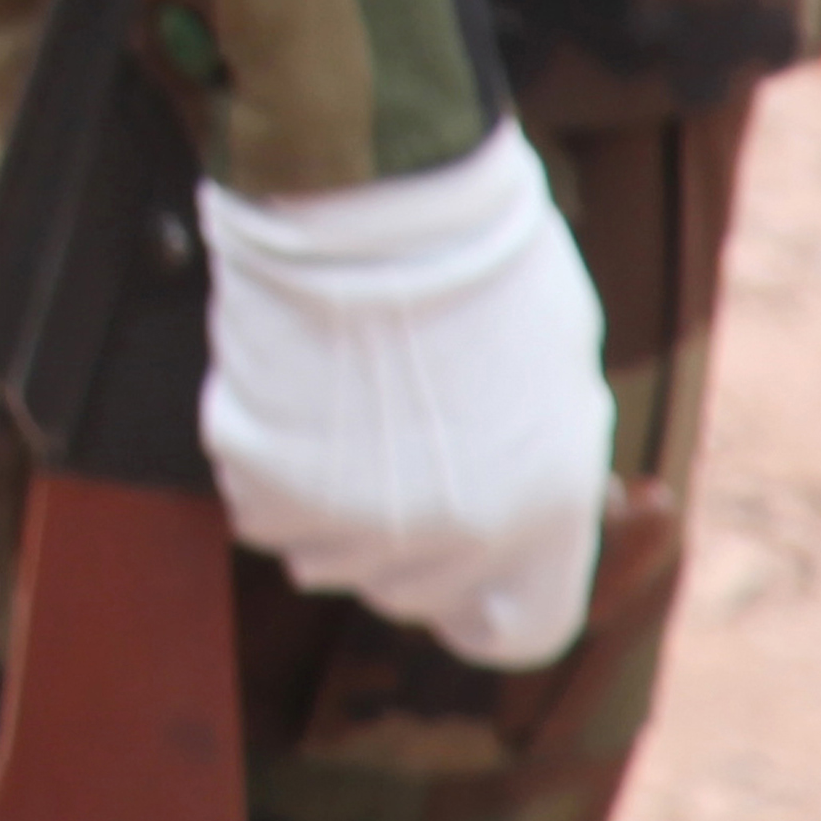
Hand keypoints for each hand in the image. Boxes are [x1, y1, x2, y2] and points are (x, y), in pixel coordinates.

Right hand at [193, 135, 616, 670]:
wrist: (374, 190)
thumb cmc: (479, 258)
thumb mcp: (560, 371)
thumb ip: (544, 463)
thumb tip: (529, 507)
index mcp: (548, 515)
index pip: (524, 630)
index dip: (494, 595)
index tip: (467, 551)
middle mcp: (461, 538)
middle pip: (412, 595)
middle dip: (405, 535)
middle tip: (388, 441)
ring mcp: (359, 519)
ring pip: (328, 556)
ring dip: (330, 500)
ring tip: (338, 404)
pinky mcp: (271, 482)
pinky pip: (260, 507)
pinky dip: (267, 462)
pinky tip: (291, 390)